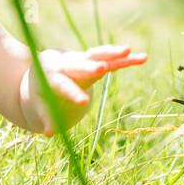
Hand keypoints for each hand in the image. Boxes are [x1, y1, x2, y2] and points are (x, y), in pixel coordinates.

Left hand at [28, 44, 147, 134]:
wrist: (45, 65)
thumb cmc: (43, 89)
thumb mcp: (41, 102)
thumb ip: (45, 116)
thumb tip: (49, 133)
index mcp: (51, 75)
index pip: (62, 85)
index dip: (73, 93)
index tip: (83, 102)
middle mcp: (66, 64)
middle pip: (78, 65)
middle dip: (89, 67)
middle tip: (101, 69)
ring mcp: (81, 59)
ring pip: (96, 55)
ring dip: (112, 53)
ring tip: (129, 51)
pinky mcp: (93, 59)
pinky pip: (110, 58)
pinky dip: (124, 58)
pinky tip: (142, 57)